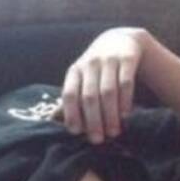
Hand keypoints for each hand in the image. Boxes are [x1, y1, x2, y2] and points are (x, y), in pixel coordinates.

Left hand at [56, 27, 148, 143]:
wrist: (120, 40)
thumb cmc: (96, 68)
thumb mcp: (81, 78)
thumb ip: (70, 98)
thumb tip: (51, 120)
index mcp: (75, 71)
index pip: (69, 94)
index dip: (71, 113)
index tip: (75, 133)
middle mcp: (90, 64)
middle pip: (89, 96)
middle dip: (93, 120)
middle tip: (97, 140)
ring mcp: (109, 60)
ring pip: (108, 91)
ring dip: (110, 115)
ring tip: (113, 132)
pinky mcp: (127, 58)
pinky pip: (126, 82)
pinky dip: (125, 100)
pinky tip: (125, 115)